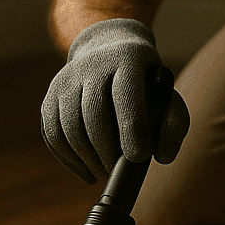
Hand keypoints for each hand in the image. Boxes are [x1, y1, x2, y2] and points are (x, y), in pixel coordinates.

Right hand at [41, 17, 189, 182]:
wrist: (110, 53)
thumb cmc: (146, 86)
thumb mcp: (168, 97)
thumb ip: (174, 125)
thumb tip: (162, 156)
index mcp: (128, 58)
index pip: (125, 93)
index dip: (131, 127)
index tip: (139, 157)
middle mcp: (93, 63)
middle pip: (93, 114)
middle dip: (107, 151)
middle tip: (118, 170)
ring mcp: (66, 78)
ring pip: (69, 127)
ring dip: (87, 159)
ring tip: (105, 171)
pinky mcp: (50, 96)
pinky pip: (52, 134)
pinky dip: (69, 159)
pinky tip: (88, 170)